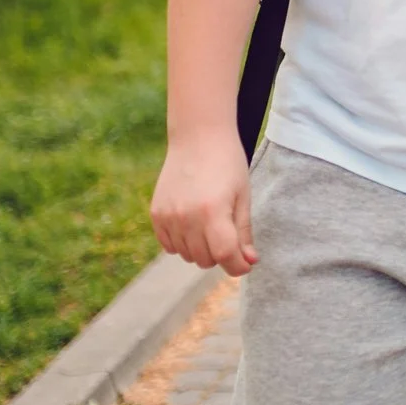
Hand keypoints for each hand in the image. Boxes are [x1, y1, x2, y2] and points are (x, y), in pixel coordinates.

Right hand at [150, 133, 257, 276]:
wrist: (198, 138)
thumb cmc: (227, 165)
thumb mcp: (243, 196)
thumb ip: (244, 232)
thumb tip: (249, 262)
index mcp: (213, 212)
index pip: (225, 256)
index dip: (239, 266)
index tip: (246, 264)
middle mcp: (186, 217)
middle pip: (206, 259)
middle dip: (222, 255)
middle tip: (230, 235)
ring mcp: (167, 216)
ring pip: (187, 255)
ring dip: (202, 250)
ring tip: (212, 225)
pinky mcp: (156, 214)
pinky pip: (169, 246)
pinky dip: (183, 243)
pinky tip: (193, 225)